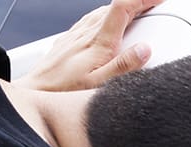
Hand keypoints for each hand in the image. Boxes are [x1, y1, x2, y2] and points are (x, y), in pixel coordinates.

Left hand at [17, 0, 163, 91]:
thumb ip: (123, 67)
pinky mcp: (69, 40)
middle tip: (155, 5)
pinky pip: (91, 20)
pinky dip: (105, 17)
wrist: (35, 94)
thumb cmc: (64, 93)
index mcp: (98, 42)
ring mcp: (77, 34)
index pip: (123, 8)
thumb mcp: (99, 86)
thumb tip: (144, 50)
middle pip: (116, 7)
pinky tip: (107, 24)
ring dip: (122, 9)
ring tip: (137, 12)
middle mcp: (86, 33)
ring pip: (103, 12)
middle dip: (138, 3)